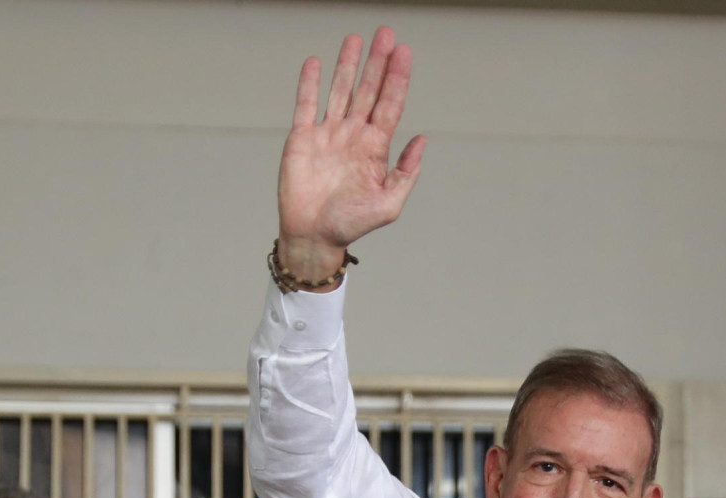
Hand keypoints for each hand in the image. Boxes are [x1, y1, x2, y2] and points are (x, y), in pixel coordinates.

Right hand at [276, 27, 426, 282]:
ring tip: (356, 38)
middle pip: (368, 90)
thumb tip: (422, 140)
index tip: (404, 52)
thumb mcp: (389, 204)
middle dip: (378, 62)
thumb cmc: (352, 225)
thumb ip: (406, 171)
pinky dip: (310, 83)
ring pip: (340, 90)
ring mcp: (328, 135)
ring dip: (348, 64)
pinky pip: (306, 105)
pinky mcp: (302, 139)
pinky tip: (316, 62)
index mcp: (376, 149)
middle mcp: (353, 136)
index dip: (397, 78)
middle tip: (386, 33)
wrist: (315, 237)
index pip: (390, 105)